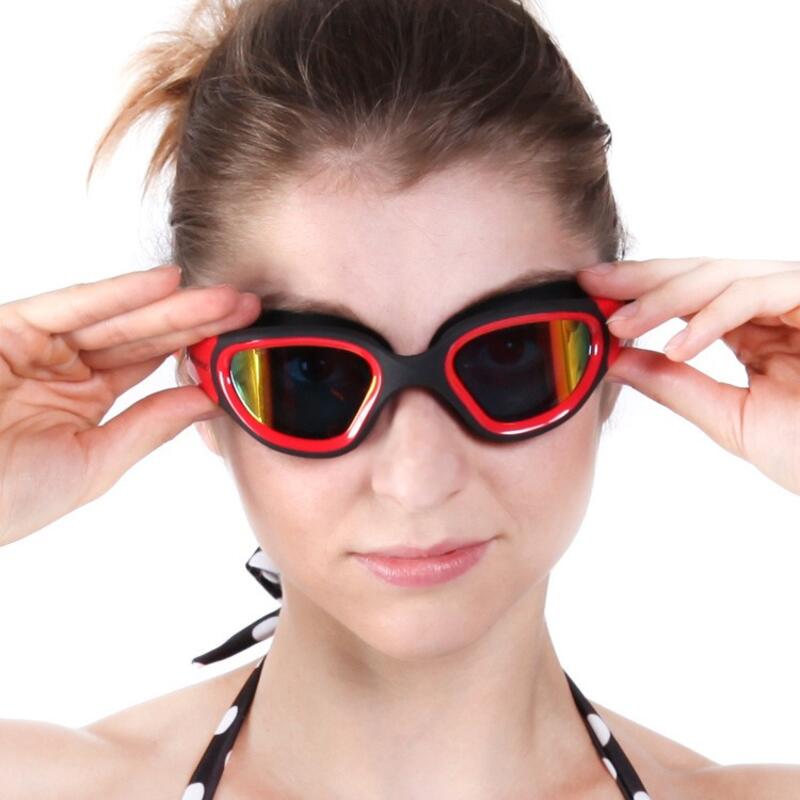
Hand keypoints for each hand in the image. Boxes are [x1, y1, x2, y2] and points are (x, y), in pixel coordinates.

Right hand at [0, 265, 261, 544]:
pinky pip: (71, 307)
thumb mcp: (94, 463)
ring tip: (223, 296)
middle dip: (196, 321)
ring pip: (117, 318)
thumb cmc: (4, 497)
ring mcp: (40, 345)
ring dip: (171, 304)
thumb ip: (148, 425)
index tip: (240, 339)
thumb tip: (206, 399)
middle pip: (143, 336)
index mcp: (86, 399)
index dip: (195, 349)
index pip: (151, 364)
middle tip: (247, 307)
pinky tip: (164, 284)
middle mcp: (66, 366)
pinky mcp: (10, 327)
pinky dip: (116, 294)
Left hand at [577, 257, 799, 495]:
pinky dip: (712, 318)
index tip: (591, 294)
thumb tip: (618, 361)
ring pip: (724, 276)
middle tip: (591, 286)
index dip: (641, 292)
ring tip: (620, 324)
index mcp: (758, 327)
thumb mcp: (732, 417)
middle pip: (701, 272)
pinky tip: (676, 345)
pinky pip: (759, 293)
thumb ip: (677, 386)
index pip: (692, 296)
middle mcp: (780, 305)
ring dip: (666, 298)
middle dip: (643, 279)